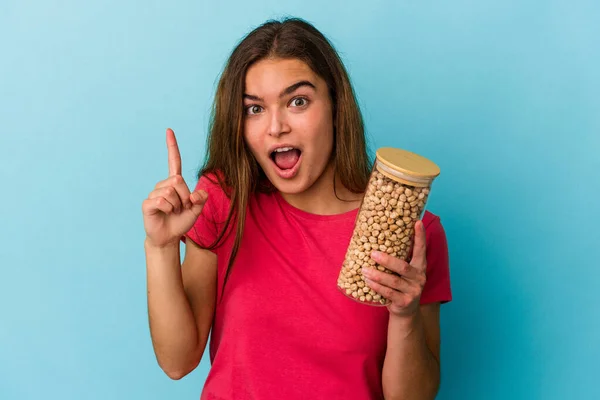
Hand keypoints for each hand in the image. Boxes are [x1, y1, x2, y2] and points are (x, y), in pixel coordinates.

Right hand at [142, 128, 207, 247]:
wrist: (169, 238)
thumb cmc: (181, 222)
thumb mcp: (196, 211)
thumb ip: (201, 200)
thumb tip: (197, 194)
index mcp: (175, 183)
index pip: (174, 161)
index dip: (172, 146)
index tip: (169, 131)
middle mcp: (163, 185)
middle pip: (177, 180)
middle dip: (185, 196)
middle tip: (182, 207)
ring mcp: (154, 193)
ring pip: (171, 192)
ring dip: (177, 205)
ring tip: (173, 212)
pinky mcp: (148, 203)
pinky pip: (162, 200)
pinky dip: (169, 209)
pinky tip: (165, 213)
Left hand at [362, 220, 426, 317]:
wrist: (405, 311)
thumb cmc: (401, 286)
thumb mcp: (404, 272)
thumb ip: (398, 258)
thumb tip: (380, 238)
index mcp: (420, 267)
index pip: (421, 249)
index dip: (420, 236)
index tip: (417, 222)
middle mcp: (419, 278)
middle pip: (403, 267)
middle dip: (386, 260)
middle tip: (372, 253)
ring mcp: (413, 291)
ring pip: (393, 281)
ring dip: (377, 275)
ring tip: (364, 269)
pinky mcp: (404, 302)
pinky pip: (388, 293)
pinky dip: (377, 286)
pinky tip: (367, 281)